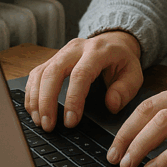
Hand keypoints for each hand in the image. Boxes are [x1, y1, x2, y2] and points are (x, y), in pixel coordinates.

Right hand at [24, 30, 142, 131]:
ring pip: (40, 73)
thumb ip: (125, 90)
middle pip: (53, 72)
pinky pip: (36, 74)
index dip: (73, 99)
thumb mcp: (134, 74)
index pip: (80, 74)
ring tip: (40, 122)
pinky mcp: (52, 59)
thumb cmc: (122, 60)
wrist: (114, 41)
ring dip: (36, 99)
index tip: (70, 121)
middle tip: (48, 125)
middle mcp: (76, 48)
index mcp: (98, 51)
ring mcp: (61, 52)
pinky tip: (34, 110)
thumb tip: (111, 105)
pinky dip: (32, 93)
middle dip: (47, 101)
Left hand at [105, 80, 166, 166]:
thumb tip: (157, 130)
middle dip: (125, 134)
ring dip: (140, 145)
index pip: (151, 102)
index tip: (116, 142)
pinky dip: (166, 157)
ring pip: (163, 124)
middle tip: (113, 155)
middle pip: (150, 110)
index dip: (127, 123)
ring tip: (129, 164)